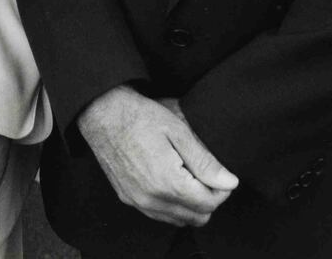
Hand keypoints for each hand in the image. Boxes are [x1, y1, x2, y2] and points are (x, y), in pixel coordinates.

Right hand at [77, 86, 237, 226]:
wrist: (102, 112)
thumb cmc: (139, 116)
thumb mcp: (177, 130)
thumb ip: (205, 161)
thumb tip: (229, 182)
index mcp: (168, 183)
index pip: (210, 204)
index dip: (221, 189)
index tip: (219, 172)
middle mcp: (152, 199)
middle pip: (197, 217)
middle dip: (207, 198)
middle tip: (205, 173)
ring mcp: (138, 201)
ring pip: (179, 220)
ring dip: (190, 204)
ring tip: (187, 174)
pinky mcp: (128, 198)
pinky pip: (159, 214)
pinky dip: (171, 205)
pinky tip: (169, 180)